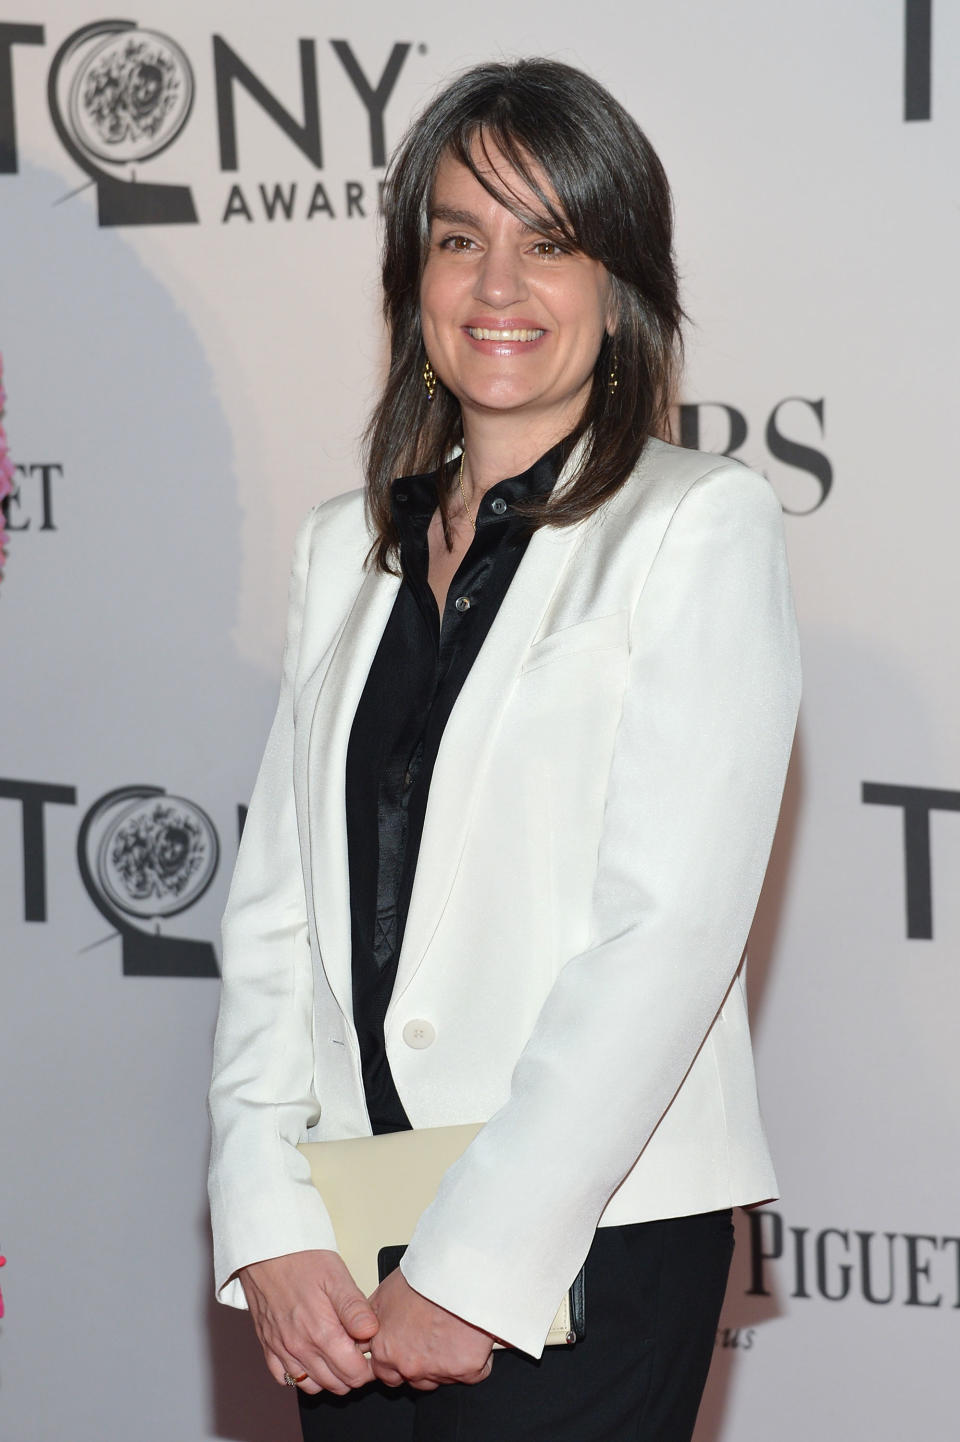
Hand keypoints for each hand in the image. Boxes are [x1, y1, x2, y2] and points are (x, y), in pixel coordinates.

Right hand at [238, 1249, 377, 1394]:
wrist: (266, 1249)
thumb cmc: (303, 1258)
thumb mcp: (337, 1276)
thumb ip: (355, 1309)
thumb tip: (372, 1333)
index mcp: (322, 1332)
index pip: (354, 1374)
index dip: (369, 1367)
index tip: (371, 1353)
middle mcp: (300, 1347)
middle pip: (336, 1384)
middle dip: (352, 1373)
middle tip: (357, 1351)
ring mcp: (282, 1349)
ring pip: (311, 1385)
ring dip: (329, 1377)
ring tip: (337, 1354)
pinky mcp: (268, 1346)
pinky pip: (284, 1378)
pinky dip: (300, 1375)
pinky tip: (310, 1358)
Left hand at [368, 1266, 494, 1390]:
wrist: (459, 1271)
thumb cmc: (424, 1276)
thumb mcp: (385, 1292)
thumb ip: (372, 1318)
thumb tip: (364, 1328)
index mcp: (385, 1348)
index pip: (384, 1371)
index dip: (397, 1358)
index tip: (407, 1346)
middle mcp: (408, 1365)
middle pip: (414, 1378)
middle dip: (422, 1363)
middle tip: (434, 1336)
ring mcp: (437, 1371)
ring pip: (442, 1377)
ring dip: (448, 1361)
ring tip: (454, 1329)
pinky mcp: (465, 1370)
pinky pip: (473, 1372)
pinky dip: (475, 1358)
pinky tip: (472, 1335)